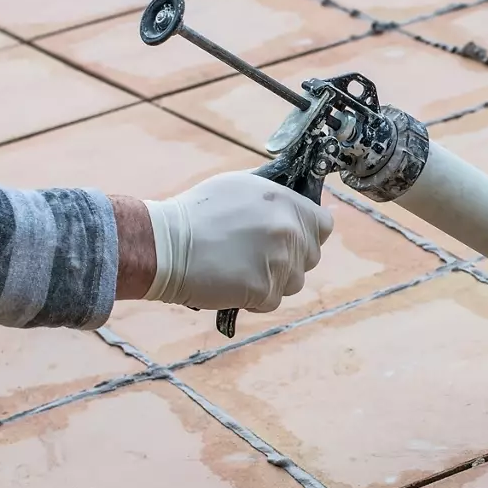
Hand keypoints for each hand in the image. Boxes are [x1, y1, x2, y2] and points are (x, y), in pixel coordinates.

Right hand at [128, 172, 333, 311]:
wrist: (164, 244)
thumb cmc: (196, 213)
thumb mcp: (240, 186)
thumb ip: (274, 195)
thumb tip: (292, 197)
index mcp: (286, 204)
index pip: (324, 225)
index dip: (309, 233)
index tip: (292, 239)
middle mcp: (289, 232)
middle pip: (310, 257)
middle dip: (289, 259)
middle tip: (255, 255)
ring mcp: (279, 262)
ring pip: (293, 282)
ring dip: (272, 280)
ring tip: (239, 268)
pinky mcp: (263, 290)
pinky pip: (270, 301)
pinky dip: (253, 298)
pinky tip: (230, 283)